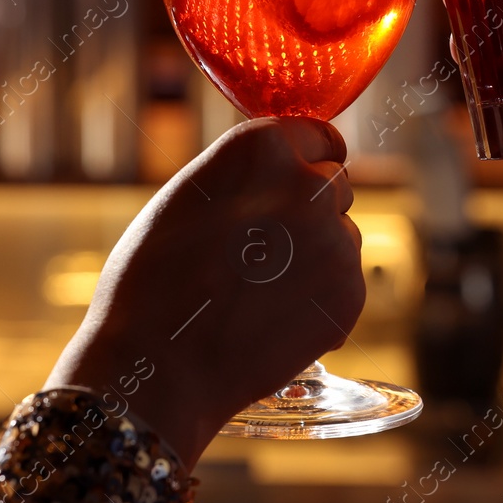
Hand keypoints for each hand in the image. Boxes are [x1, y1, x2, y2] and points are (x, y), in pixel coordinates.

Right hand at [46, 117, 363, 462]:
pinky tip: (272, 320)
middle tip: (269, 250)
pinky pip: (346, 284)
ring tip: (259, 292)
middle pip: (336, 184)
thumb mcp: (189, 197)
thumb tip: (290, 171)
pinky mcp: (349, 293)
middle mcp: (307, 183)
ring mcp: (335, 240)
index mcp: (262, 146)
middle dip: (313, 209)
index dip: (310, 160)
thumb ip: (247, 176)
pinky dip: (321, 301)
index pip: (321, 136)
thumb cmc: (152, 283)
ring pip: (344, 235)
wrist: (155, 367)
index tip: (301, 180)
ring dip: (318, 255)